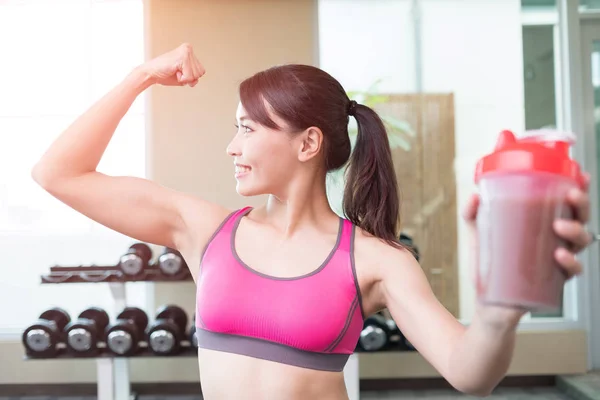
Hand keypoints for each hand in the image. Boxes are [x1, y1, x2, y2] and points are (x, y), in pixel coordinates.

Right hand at [141, 43, 204, 86]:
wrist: (150, 73)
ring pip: (196, 75)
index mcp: (189, 50)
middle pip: (200, 73)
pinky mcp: (182, 57)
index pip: (201, 71)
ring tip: (175, 70)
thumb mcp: (184, 77)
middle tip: (176, 71)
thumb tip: (196, 80)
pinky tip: (174, 71)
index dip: (191, 77)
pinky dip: (181, 78)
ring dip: (185, 78)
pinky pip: (189, 76)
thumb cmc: (165, 74)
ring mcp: (186, 51)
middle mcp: (188, 48)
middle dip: (189, 77)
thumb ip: (194, 78)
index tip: (179, 71)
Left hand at [462, 173, 593, 326]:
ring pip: (583, 241)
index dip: (580, 189)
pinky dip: (571, 262)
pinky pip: (573, 271)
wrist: (487, 303)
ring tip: (558, 225)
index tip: (582, 176)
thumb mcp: (478, 236)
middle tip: (570, 196)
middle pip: (582, 218)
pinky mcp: (555, 281)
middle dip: (582, 204)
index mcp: (544, 225)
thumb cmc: (488, 267)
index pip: (567, 204)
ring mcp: (558, 261)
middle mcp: (557, 241)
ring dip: (577, 230)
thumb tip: (474, 196)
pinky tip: (559, 255)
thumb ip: (473, 215)